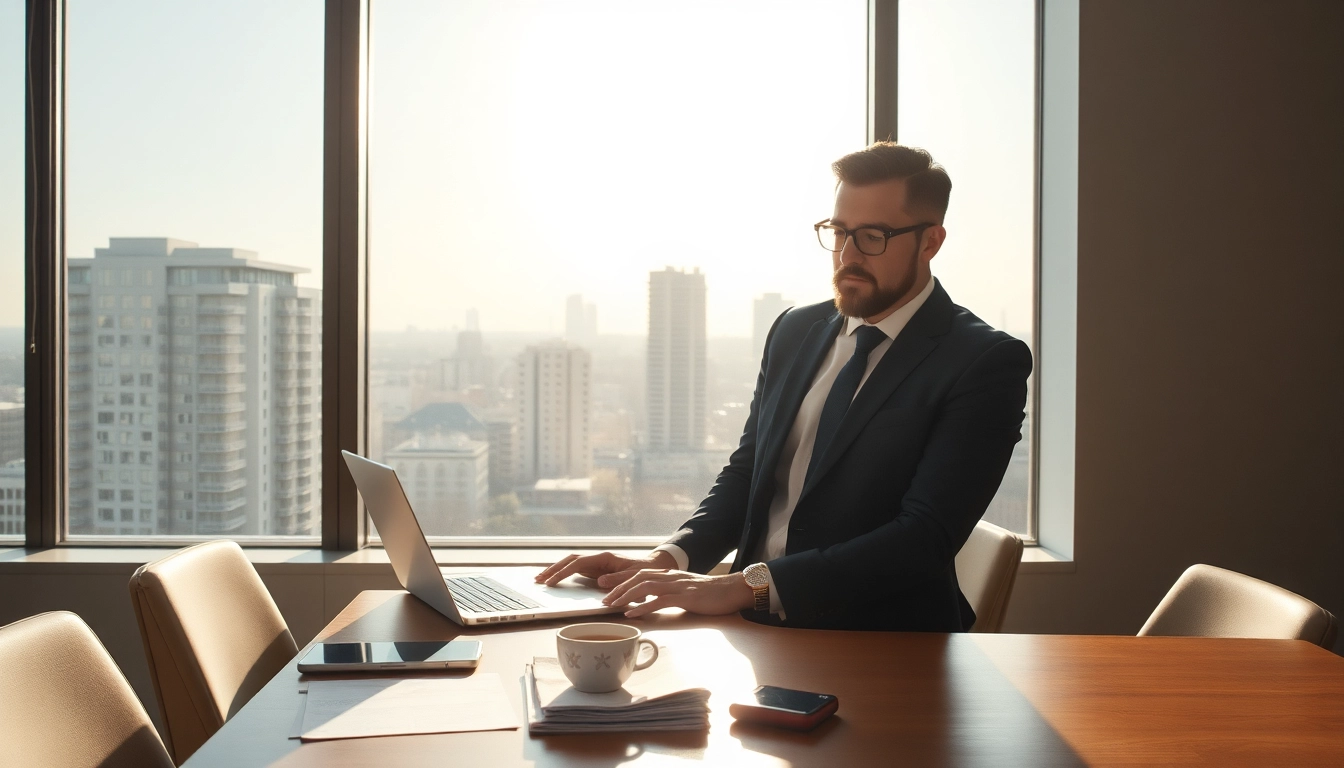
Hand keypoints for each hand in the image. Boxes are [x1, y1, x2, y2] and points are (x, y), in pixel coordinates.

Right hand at [534, 550, 677, 587]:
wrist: (653, 568)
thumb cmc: (644, 572)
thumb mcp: (634, 576)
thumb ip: (618, 578)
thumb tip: (600, 581)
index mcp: (605, 557)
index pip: (578, 563)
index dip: (563, 572)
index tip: (551, 582)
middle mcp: (597, 557)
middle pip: (569, 560)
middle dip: (552, 569)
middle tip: (538, 579)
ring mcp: (595, 563)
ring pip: (570, 563)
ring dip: (555, 570)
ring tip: (540, 579)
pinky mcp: (595, 569)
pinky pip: (575, 570)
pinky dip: (563, 573)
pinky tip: (554, 580)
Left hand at [602, 570, 753, 617]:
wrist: (734, 589)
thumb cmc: (712, 593)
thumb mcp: (687, 590)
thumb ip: (671, 593)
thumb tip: (654, 601)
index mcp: (670, 575)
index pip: (640, 573)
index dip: (621, 579)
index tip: (605, 585)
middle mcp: (671, 577)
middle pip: (638, 577)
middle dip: (618, 586)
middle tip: (602, 597)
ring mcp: (678, 586)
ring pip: (645, 587)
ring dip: (626, 596)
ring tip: (612, 604)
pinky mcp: (686, 597)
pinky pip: (660, 601)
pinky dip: (643, 607)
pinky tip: (632, 613)